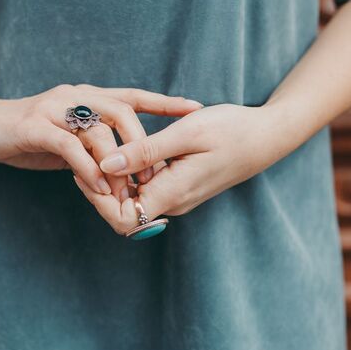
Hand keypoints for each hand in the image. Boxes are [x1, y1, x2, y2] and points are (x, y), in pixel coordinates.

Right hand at [0, 83, 202, 200]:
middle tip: (153, 178)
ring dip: (117, 164)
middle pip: (123, 111)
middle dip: (144, 145)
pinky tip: (99, 188)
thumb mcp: (68, 138)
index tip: (195, 108)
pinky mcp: (33, 126)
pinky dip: (89, 169)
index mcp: (87, 97)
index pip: (133, 96)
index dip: (165, 102)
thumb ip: (94, 146)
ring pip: (98, 130)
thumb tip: (125, 169)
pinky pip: (69, 147)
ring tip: (127, 193)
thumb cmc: (29, 136)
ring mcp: (53, 109)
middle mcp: (74, 96)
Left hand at [73, 103, 289, 233]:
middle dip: (99, 186)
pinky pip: (145, 187)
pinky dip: (129, 171)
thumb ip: (144, 151)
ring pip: (132, 198)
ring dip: (113, 177)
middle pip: (123, 211)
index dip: (98, 200)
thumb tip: (105, 165)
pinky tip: (124, 147)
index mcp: (172, 193)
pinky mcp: (179, 185)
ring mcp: (176, 195)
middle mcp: (173, 201)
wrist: (265, 136)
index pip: (123, 219)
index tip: (85, 168)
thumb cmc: (230, 130)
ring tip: (98, 144)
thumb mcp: (186, 134)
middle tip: (85, 151)